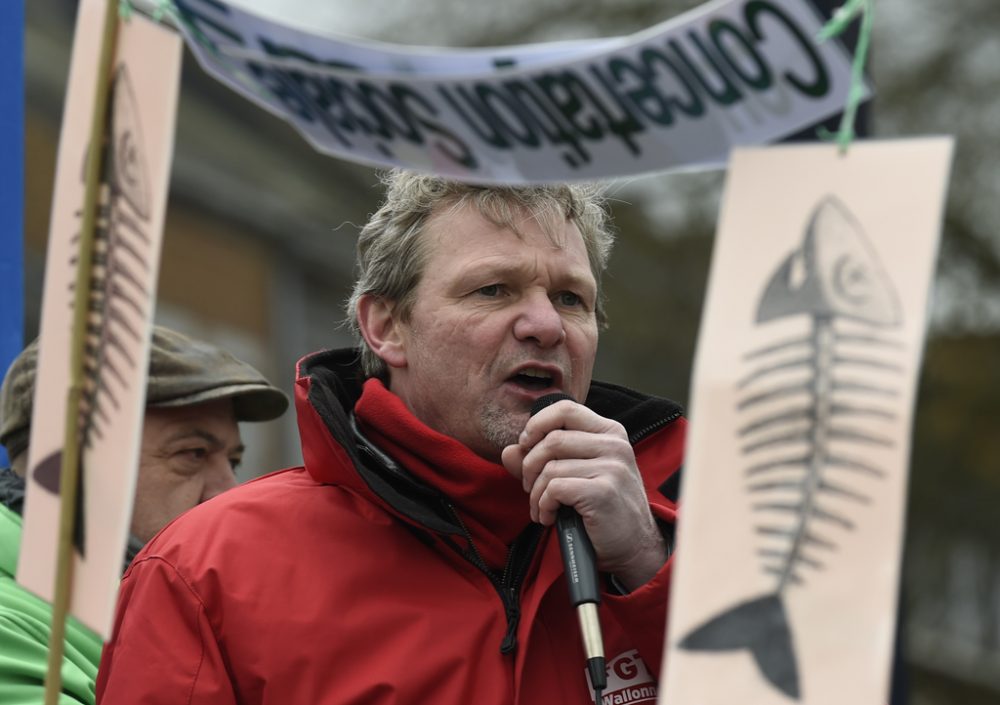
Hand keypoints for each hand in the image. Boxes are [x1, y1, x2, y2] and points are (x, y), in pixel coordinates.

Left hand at [501, 399, 667, 589]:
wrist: (634, 547)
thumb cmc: (603, 509)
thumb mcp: (576, 476)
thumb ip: (541, 460)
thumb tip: (509, 451)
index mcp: (609, 432)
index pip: (565, 409)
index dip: (537, 424)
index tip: (526, 446)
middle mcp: (614, 445)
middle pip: (552, 439)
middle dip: (530, 466)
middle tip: (530, 488)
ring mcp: (612, 467)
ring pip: (550, 468)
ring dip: (536, 493)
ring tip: (541, 508)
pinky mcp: (603, 492)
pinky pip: (555, 489)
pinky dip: (543, 505)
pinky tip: (549, 517)